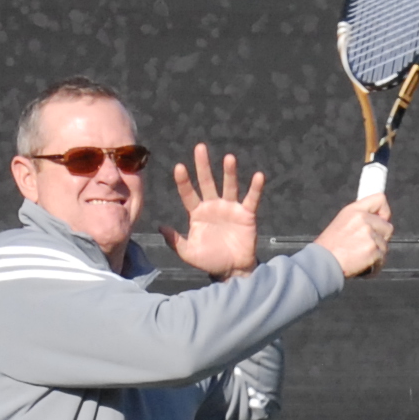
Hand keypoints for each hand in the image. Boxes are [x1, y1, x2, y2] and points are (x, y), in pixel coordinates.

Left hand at [156, 144, 263, 276]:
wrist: (232, 271)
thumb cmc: (209, 261)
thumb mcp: (188, 253)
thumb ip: (175, 241)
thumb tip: (160, 227)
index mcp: (197, 213)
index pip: (188, 193)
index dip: (184, 181)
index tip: (179, 167)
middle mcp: (213, 206)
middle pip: (207, 182)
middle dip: (203, 166)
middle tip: (200, 147)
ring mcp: (230, 208)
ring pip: (229, 186)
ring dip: (229, 173)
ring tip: (228, 158)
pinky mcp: (246, 214)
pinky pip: (251, 199)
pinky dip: (255, 188)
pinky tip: (258, 176)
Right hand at [314, 190, 392, 277]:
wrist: (323, 263)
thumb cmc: (329, 247)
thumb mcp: (341, 222)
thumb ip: (359, 218)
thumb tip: (376, 219)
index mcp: (354, 210)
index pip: (380, 199)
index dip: (384, 212)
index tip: (382, 220)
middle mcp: (363, 219)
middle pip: (388, 227)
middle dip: (381, 238)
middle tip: (367, 246)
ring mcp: (369, 235)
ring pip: (385, 245)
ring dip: (376, 253)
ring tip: (360, 257)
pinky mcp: (373, 250)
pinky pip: (382, 258)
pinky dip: (375, 265)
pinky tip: (362, 266)